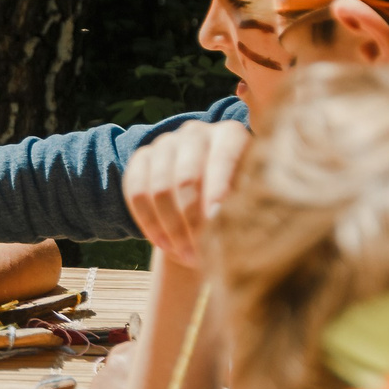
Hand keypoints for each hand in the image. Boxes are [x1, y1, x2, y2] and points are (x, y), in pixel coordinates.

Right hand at [122, 121, 252, 267]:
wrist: (210, 202)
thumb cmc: (241, 203)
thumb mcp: (252, 202)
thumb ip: (245, 206)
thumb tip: (223, 221)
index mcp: (230, 134)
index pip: (222, 161)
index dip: (218, 195)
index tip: (217, 227)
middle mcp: (197, 132)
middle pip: (186, 179)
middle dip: (191, 222)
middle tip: (200, 256)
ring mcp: (166, 143)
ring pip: (158, 188)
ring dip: (170, 228)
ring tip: (185, 256)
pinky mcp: (142, 158)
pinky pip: (136, 191)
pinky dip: (148, 222)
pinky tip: (162, 244)